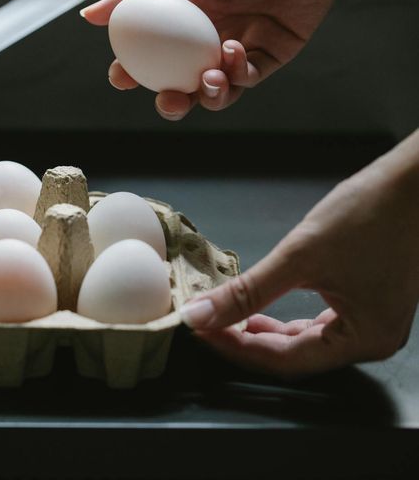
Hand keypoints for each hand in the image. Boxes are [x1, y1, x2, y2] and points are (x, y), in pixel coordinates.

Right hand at [82, 0, 368, 119]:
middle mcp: (206, 33)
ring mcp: (239, 43)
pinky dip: (238, 76)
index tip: (123, 78)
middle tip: (169, 99)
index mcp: (181, 11)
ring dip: (207, 95)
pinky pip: (249, 77)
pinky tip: (233, 52)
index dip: (132, 70)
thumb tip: (90, 16)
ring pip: (215, 89)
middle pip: (180, 81)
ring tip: (208, 78)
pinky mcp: (273, 50)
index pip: (149, 51)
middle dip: (171, 100)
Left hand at [179, 130, 418, 377]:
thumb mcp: (300, 256)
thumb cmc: (375, 213)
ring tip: (227, 316)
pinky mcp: (368, 300)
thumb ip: (247, 291)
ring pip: (305, 341)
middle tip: (207, 324)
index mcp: (364, 340)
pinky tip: (261, 306)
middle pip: (294, 356)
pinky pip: (319, 323)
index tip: (200, 331)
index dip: (235, 347)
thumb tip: (200, 315)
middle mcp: (372, 340)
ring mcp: (372, 320)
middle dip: (246, 340)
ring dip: (264, 330)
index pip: (284, 361)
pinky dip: (286, 317)